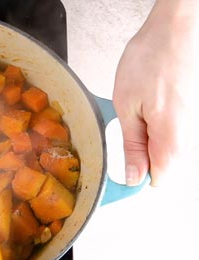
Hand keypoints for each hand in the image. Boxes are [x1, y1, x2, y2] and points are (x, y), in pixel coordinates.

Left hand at [113, 0, 198, 186]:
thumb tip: (132, 177)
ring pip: (168, 149)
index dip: (133, 178)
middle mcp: (190, 137)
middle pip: (163, 166)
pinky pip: (173, 133)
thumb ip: (131, 146)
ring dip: (148, 139)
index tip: (116, 169)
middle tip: (124, 131)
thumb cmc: (152, 60)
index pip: (156, 181)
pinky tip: (148, 106)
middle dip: (140, 158)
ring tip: (137, 112)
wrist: (177, 29)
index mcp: (172, 140)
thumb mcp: (127, 106)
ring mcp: (194, 126)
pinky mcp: (193, 115)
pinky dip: (157, 126)